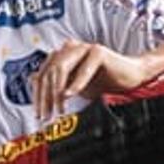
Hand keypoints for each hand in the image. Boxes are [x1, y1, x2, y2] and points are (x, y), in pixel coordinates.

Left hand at [30, 42, 152, 116]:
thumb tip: (33, 82)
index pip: (42, 74)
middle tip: (47, 115)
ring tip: (60, 108)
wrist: (130, 79)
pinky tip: (71, 95)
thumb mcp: (74, 88)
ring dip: (58, 91)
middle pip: (49, 71)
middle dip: (46, 96)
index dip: (38, 96)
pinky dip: (76, 83)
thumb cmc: (103, 82)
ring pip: (61, 67)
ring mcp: (83, 48)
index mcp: (62, 55)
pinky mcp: (98, 51)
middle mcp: (70, 48)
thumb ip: (56, 85)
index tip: (39, 114)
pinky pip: (84, 68)